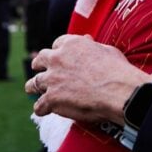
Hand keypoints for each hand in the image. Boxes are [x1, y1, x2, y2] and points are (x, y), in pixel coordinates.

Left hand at [26, 34, 150, 124]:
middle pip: (40, 60)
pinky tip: (44, 111)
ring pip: (34, 83)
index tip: (59, 56)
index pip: (57, 44)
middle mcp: (57, 59)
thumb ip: (92, 46)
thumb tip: (87, 40)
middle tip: (41, 70)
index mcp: (71, 44)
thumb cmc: (117, 70)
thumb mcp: (106, 50)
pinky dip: (42, 108)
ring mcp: (52, 79)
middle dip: (39, 65)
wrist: (118, 90)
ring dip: (34, 86)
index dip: (58, 52)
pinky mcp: (52, 98)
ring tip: (33, 90)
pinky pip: (39, 105)